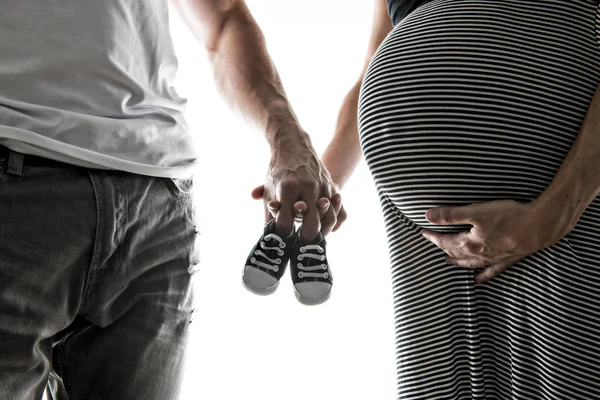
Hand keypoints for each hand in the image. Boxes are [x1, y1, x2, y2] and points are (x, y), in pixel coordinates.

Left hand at [254, 130, 344, 240]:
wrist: (294, 146)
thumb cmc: (279, 172)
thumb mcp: (269, 190)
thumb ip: (268, 213)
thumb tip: (269, 237)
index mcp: (288, 188)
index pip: (286, 222)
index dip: (284, 234)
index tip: (282, 239)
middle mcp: (308, 187)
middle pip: (311, 223)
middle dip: (305, 237)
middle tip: (301, 244)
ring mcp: (323, 187)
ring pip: (329, 219)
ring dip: (322, 232)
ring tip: (314, 238)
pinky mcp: (332, 187)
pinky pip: (340, 212)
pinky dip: (334, 222)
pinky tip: (327, 228)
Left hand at [420, 199, 564, 282]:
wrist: (539, 227)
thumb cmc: (508, 216)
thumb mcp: (475, 212)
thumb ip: (450, 215)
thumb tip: (427, 216)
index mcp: (468, 243)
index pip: (444, 241)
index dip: (433, 237)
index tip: (424, 232)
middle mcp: (478, 254)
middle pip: (455, 253)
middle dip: (443, 248)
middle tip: (434, 243)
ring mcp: (493, 259)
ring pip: (469, 263)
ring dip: (457, 262)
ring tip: (448, 262)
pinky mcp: (507, 260)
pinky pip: (490, 271)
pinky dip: (482, 276)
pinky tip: (477, 280)